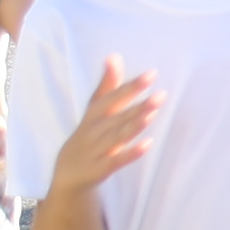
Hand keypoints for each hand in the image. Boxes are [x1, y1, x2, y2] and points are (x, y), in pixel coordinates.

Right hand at [49, 58, 166, 194]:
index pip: (113, 97)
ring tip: (153, 114)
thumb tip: (113, 56)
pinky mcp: (100, 169)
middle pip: (118, 116)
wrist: (67, 173)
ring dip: (134, 126)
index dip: (131, 86)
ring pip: (117, 136)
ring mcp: (96, 150)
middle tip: (161, 95)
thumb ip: (107, 85)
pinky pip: (116, 160)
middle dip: (139, 106)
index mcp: (93, 114)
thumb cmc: (88, 134)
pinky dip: (131, 153)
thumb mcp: (94, 110)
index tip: (152, 74)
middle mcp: (93, 130)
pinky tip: (148, 144)